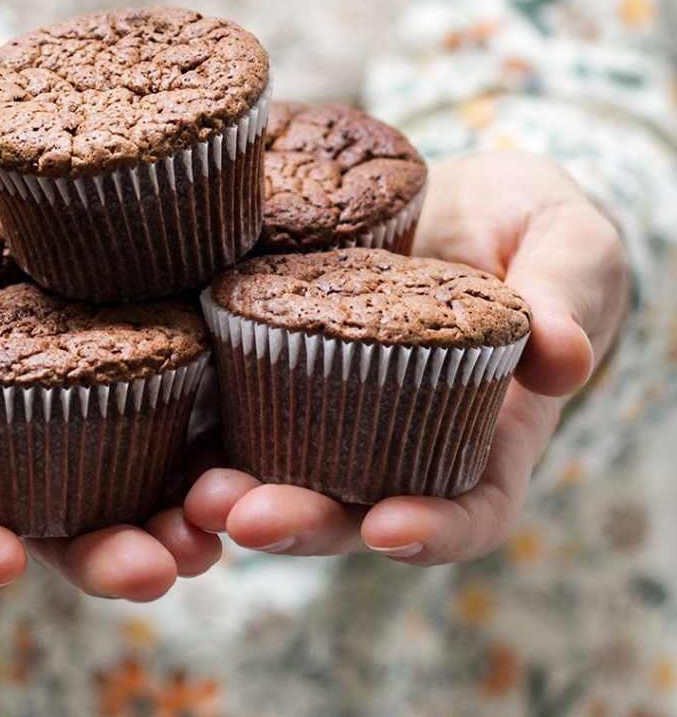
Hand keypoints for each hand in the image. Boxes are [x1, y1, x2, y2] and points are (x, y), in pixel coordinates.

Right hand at [0, 196, 220, 599]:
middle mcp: (26, 438)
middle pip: (67, 519)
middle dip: (107, 552)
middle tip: (154, 567)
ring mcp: (99, 399)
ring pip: (147, 479)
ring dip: (189, 512)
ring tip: (223, 519)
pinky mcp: (160, 347)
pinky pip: (201, 400)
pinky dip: (231, 426)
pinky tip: (261, 431)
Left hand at [184, 151, 628, 564]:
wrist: (456, 192)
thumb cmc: (528, 225)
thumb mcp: (567, 242)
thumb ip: (569, 293)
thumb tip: (562, 355)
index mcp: (483, 433)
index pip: (469, 507)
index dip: (434, 530)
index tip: (390, 528)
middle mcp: (397, 436)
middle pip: (350, 506)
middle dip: (300, 522)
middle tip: (247, 517)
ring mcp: (327, 402)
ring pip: (280, 466)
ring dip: (232, 491)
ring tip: (190, 491)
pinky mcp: (271, 357)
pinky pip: (232, 396)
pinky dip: (194, 416)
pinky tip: (152, 404)